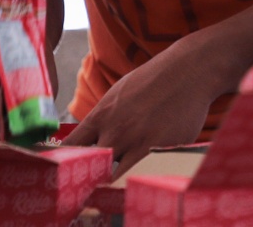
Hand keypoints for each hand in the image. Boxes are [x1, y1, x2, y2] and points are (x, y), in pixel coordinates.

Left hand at [64, 38, 216, 176]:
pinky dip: (136, 178)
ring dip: (112, 181)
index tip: (65, 167)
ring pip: (113, 176)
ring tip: (114, 182)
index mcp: (101, 116)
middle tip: (90, 181)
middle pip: (88, 166)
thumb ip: (105, 117)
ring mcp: (136, 141)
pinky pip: (141, 173)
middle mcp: (114, 131)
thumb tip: (93, 135)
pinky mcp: (158, 149)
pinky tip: (139, 176)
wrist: (188, 71)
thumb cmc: (154, 79)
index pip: (70, 147)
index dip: (64, 160)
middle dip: (87, 176)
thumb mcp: (120, 93)